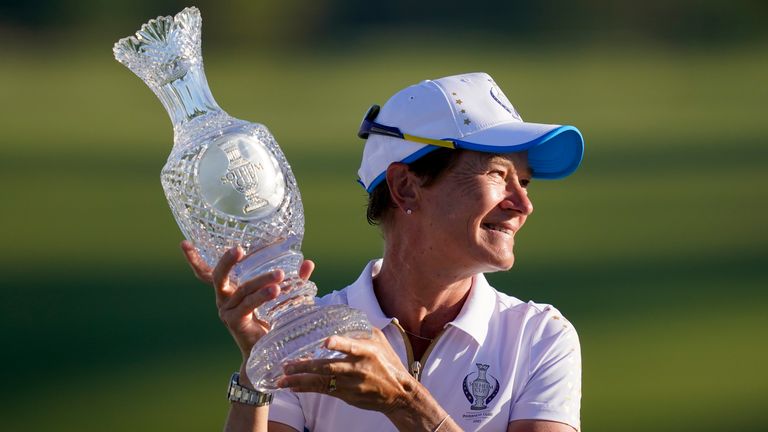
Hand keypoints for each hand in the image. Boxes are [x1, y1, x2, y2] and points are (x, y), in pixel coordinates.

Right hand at [180, 240, 314, 359]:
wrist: (269, 354)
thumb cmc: (273, 322)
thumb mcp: (283, 298)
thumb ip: (294, 281)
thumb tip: (308, 263)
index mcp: (231, 290)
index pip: (207, 272)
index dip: (194, 259)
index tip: (183, 243)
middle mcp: (224, 299)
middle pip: (218, 276)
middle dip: (228, 261)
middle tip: (239, 249)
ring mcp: (227, 311)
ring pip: (242, 289)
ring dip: (261, 281)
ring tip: (279, 276)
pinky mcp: (234, 322)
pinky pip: (246, 305)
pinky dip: (260, 296)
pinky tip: (274, 291)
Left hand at [278, 327, 416, 413]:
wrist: (399, 393)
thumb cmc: (387, 362)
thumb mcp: (379, 341)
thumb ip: (360, 329)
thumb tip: (339, 313)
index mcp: (367, 351)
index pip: (352, 346)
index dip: (340, 344)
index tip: (326, 342)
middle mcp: (357, 368)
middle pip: (329, 367)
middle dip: (306, 366)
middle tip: (287, 364)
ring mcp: (351, 383)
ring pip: (322, 381)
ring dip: (300, 380)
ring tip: (282, 379)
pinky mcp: (347, 395)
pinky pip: (324, 391)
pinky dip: (307, 388)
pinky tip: (293, 387)